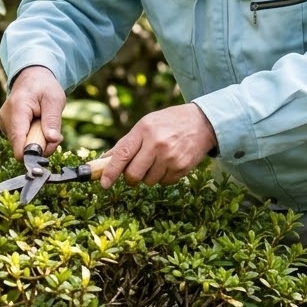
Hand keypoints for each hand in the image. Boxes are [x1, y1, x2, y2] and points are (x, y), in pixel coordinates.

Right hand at [0, 66, 65, 159]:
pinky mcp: (6, 127)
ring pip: (21, 145)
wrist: (32, 77)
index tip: (48, 150)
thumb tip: (53, 140)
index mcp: (17, 109)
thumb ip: (53, 120)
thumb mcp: (54, 100)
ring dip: (37, 141)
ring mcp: (4, 123)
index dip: (32, 153)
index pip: (18, 141)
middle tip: (54, 134)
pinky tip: (36, 125)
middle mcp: (5, 118)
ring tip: (44, 124)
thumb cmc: (44, 87)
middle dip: (41, 145)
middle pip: (21, 147)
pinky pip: (20, 141)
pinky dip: (31, 138)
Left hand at [98, 103, 216, 188]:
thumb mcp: (146, 124)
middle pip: (134, 174)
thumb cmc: (168, 123)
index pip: (122, 155)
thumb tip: (105, 161)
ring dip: (149, 176)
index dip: (110, 172)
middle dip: (131, 177)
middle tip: (134, 172)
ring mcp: (171, 157)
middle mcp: (157, 144)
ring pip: (149, 181)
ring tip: (158, 160)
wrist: (202, 122)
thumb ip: (126, 143)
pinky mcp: (182, 167)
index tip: (103, 184)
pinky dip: (163, 177)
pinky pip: (164, 182)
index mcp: (144, 130)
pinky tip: (170, 162)